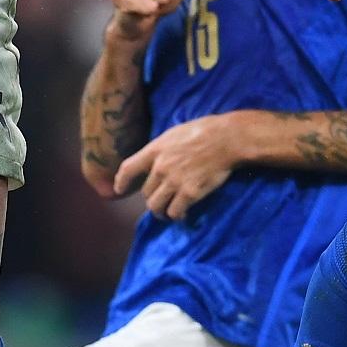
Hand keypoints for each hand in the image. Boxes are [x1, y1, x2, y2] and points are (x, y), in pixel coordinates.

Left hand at [114, 113, 239, 218]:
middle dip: (151, 198)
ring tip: (167, 213)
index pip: (128, 169)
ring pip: (156, 206)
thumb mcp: (175, 133)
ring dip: (160, 212)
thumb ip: (162, 148)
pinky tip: (182, 214)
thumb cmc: (205, 130)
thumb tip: (156, 159)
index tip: (119, 190)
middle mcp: (161, 167)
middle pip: (146, 192)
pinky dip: (177, 216)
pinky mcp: (190, 193)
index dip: (121, 182)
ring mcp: (174, 181)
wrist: (227, 139)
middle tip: (160, 199)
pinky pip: (175, 212)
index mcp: (155, 149)